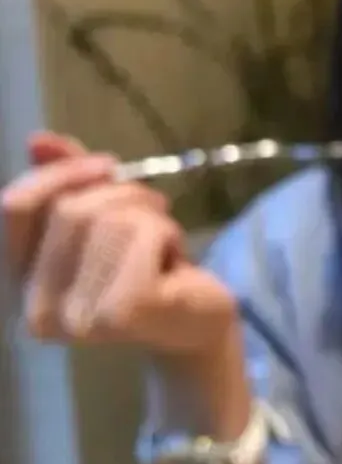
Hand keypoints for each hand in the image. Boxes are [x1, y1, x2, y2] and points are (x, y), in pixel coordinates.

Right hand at [1, 131, 237, 355]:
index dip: (59, 173)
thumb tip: (38, 140)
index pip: (15, 207)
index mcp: (22, 285)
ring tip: (164, 245)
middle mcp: (38, 311)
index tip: (107, 164)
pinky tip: (175, 262)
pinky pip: (143, 233)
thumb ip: (70, 183)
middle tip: (155, 216)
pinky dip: (168, 233)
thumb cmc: (152, 269)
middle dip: (124, 195)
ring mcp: (79, 318)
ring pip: (110, 217)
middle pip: (71, 208)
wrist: (201, 322)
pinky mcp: (122, 314)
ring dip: (151, 217)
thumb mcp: (109, 218)